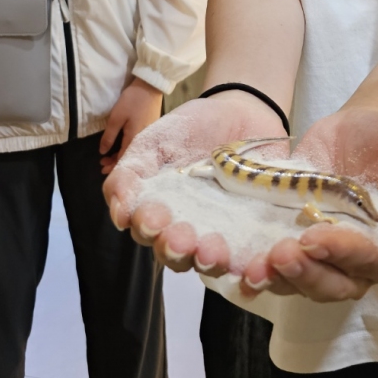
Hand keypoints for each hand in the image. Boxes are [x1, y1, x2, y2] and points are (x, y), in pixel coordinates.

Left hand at [99, 78, 162, 174]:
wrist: (150, 86)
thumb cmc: (132, 101)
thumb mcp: (116, 118)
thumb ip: (109, 136)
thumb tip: (103, 152)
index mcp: (135, 139)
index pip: (124, 159)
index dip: (112, 166)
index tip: (102, 169)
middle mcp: (144, 141)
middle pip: (130, 157)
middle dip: (116, 162)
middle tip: (102, 164)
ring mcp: (149, 135)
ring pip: (134, 151)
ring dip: (122, 155)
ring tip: (109, 156)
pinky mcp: (151, 129)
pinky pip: (138, 144)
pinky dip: (129, 148)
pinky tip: (123, 147)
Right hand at [103, 89, 287, 273]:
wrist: (242, 111)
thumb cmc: (192, 129)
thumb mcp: (156, 142)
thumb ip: (130, 173)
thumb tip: (119, 215)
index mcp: (159, 212)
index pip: (148, 232)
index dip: (148, 229)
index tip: (153, 219)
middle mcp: (188, 230)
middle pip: (177, 255)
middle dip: (176, 249)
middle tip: (181, 238)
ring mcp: (223, 233)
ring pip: (212, 262)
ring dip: (209, 261)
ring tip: (212, 250)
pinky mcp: (257, 232)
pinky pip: (254, 257)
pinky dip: (254, 266)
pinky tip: (257, 261)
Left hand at [239, 106, 377, 302]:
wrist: (368, 123)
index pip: (358, 265)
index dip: (335, 254)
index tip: (313, 238)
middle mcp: (343, 260)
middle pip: (322, 283)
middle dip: (299, 273)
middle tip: (279, 254)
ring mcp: (311, 245)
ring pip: (291, 277)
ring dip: (271, 276)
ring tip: (252, 266)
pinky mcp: (284, 227)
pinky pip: (267, 250)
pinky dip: (250, 257)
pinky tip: (233, 260)